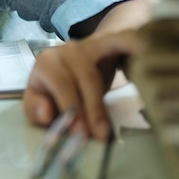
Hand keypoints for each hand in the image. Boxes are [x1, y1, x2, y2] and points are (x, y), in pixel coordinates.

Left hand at [22, 30, 144, 140]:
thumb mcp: (38, 100)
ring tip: (107, 130)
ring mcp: (87, 45)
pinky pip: (118, 42)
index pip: (59, 82)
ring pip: (98, 70)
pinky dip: (129, 44)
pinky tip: (142, 50)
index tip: (80, 133)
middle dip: (90, 109)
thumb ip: (36, 109)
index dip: (70, 107)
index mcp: (45, 62)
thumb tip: (47, 112)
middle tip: (98, 136)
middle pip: (82, 77)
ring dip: (102, 102)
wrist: (70, 64)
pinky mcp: (106, 44)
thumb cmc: (53, 89)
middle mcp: (65, 50)